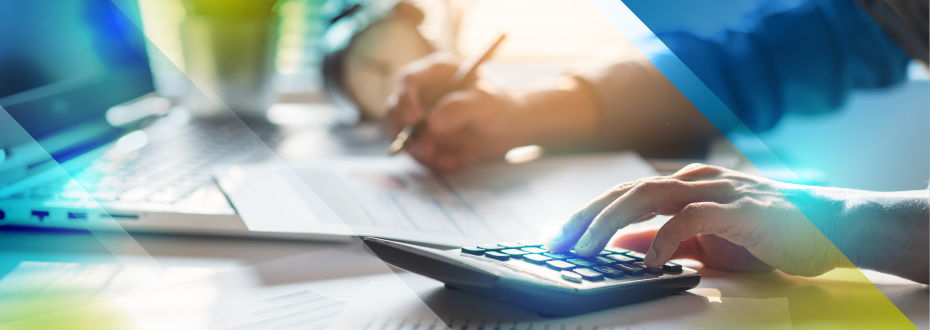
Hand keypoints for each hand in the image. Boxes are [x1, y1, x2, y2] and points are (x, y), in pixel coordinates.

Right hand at [385, 53, 530, 172]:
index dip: (405, 101)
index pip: (408, 81)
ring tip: (448, 161)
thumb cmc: (499, 107)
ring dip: (420, 153)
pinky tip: (452, 163)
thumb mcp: (485, 104)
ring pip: (403, 136)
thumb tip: (431, 122)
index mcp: (434, 73)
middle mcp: (421, 93)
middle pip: (395, 111)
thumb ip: (460, 109)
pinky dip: (430, 162)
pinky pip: (416, 152)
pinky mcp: (424, 138)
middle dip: (408, 134)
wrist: (509, 129)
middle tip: (428, 151)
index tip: (414, 122)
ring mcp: (420, 117)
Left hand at [546, 163, 846, 276]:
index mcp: (685, 185)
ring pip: (649, 196)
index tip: (559, 237)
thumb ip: (663, 237)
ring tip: (587, 250)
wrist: (832, 228)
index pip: (625, 194)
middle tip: (558, 243)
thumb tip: (620, 244)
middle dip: (587, 217)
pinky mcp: (742, 211)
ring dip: (611, 222)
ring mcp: (719, 192)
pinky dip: (666, 237)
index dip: (589, 213)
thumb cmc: (767, 234)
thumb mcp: (705, 240)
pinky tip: (650, 261)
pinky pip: (693, 218)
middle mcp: (696, 181)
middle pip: (627, 191)